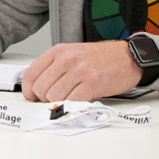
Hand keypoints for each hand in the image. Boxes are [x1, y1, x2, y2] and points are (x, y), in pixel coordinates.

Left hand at [21, 41, 142, 101]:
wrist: (128, 57)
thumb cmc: (101, 58)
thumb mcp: (72, 55)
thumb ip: (55, 68)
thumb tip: (38, 88)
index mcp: (58, 51)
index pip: (31, 74)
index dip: (29, 90)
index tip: (33, 97)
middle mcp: (66, 59)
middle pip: (41, 88)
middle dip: (46, 99)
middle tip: (58, 99)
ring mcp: (79, 70)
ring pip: (54, 96)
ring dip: (61, 103)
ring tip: (72, 98)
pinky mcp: (93, 82)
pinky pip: (72, 101)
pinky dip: (73, 106)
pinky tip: (80, 102)